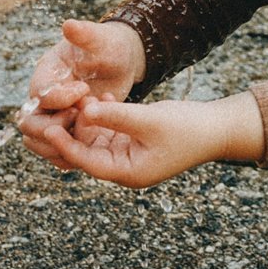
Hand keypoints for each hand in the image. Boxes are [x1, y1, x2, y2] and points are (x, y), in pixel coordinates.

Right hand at [17, 19, 145, 165]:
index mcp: (46, 74)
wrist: (120, 62)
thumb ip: (85, 34)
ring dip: (59, 145)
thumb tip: (68, 25)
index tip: (85, 90)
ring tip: (87, 136)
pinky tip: (88, 150)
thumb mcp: (101, 38)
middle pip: (29, 124)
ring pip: (38, 142)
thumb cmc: (109, 46)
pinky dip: (67, 154)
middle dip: (53, 128)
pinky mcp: (67, 129)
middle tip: (82, 119)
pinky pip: (56, 149)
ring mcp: (54, 115)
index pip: (39, 94)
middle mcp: (44, 96)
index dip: (61, 98)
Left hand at [38, 97, 215, 188]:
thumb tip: (85, 110)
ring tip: (80, 96)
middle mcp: (124, 167)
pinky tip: (103, 96)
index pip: (86, 161)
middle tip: (56, 109)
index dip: (65, 144)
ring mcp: (128, 154)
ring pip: (95, 139)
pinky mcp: (134, 141)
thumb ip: (116, 115)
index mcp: (127, 172)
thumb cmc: (189, 128)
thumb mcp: (150, 120)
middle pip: (85, 152)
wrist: (218, 129)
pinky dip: (103, 115)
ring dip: (87, 119)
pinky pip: (109, 130)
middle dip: (71, 131)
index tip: (49, 127)